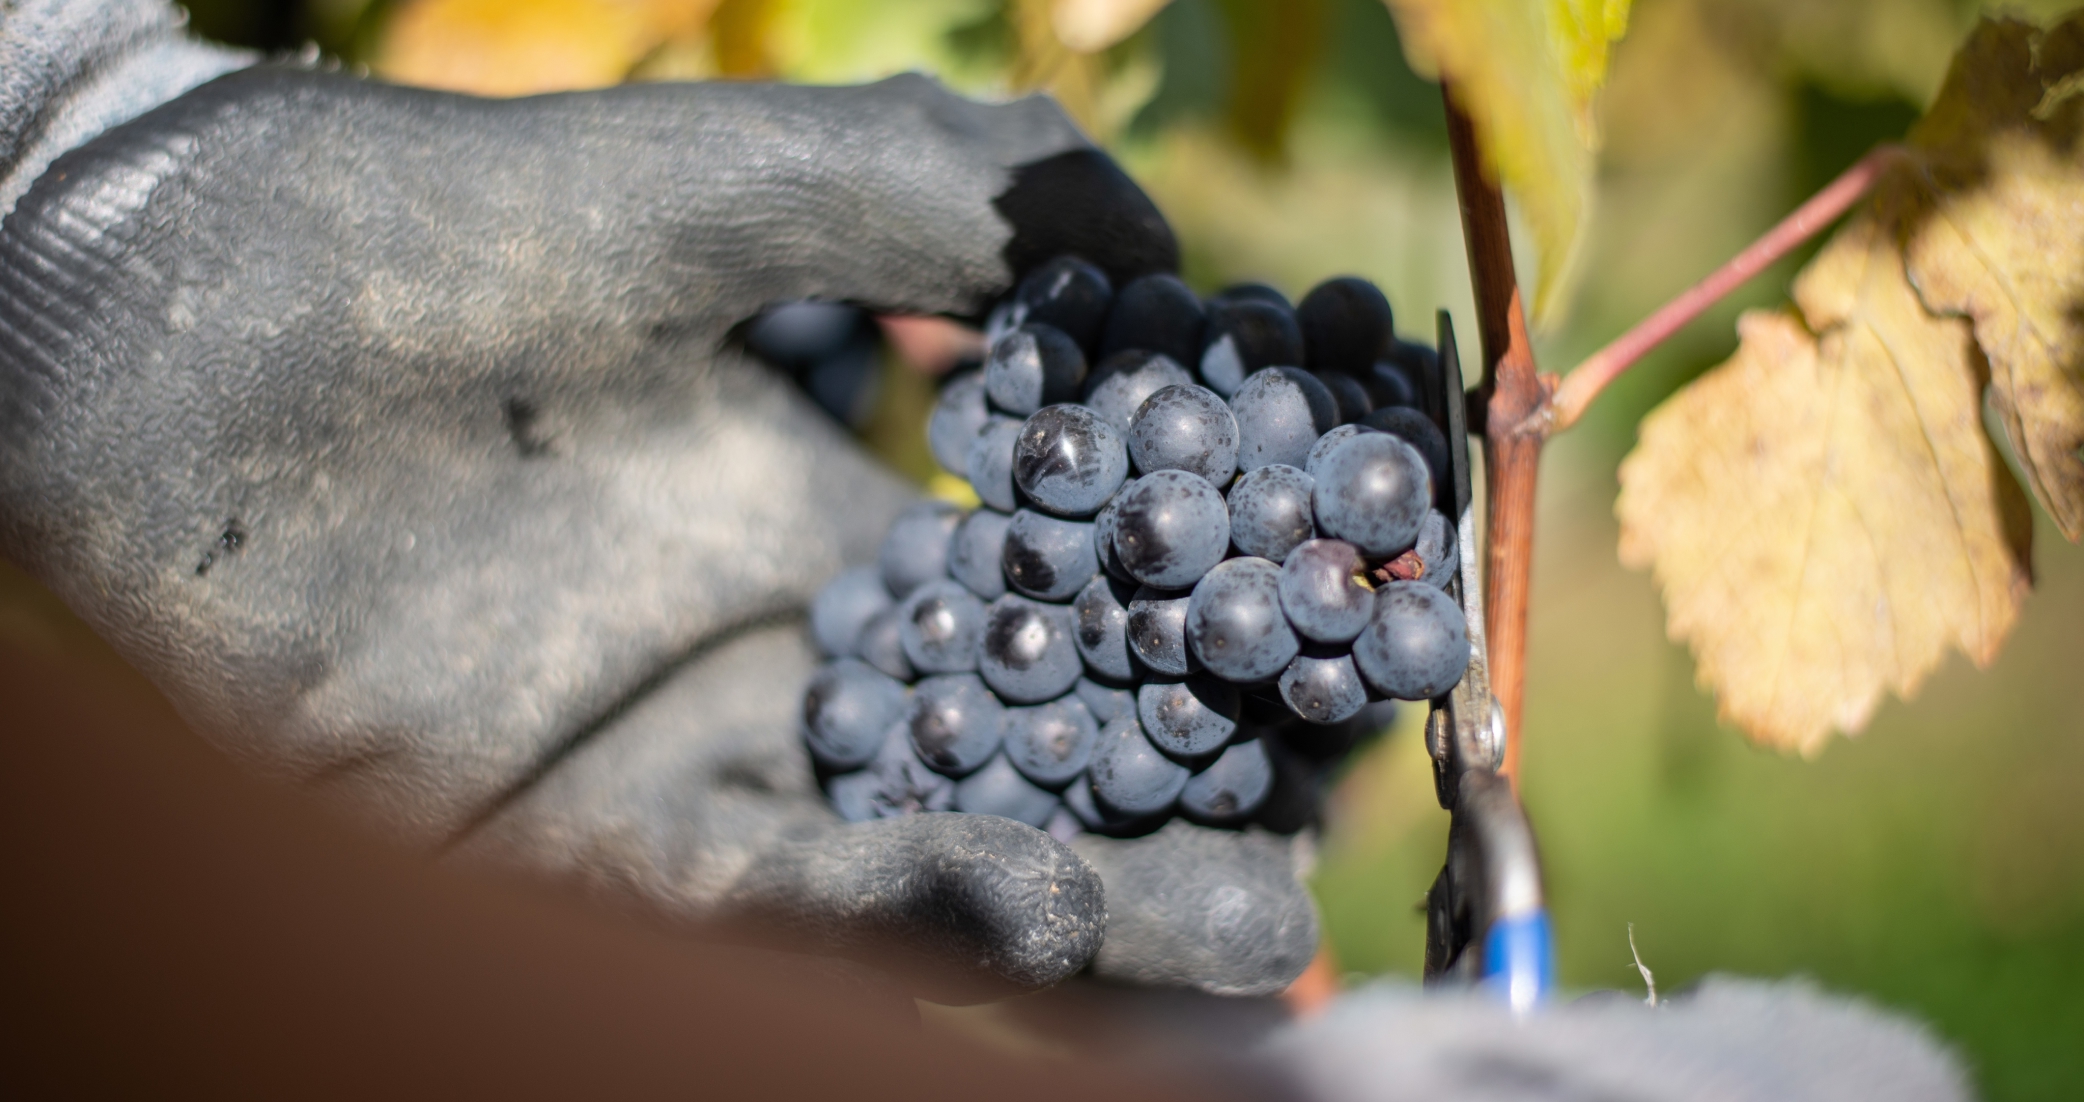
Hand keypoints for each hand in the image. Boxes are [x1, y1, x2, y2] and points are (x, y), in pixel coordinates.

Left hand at [0, 61, 1315, 998]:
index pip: (1063, 604)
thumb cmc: (411, 234)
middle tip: (1327, 863)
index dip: (1198, 634)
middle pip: (1016, 768)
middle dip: (1173, 819)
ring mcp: (675, 768)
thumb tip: (1141, 225)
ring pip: (912, 866)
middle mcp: (776, 665)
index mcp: (826, 519)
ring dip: (1075, 907)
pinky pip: (749, 909)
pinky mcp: (559, 855)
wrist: (142, 327)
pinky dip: (884, 913)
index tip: (1334, 653)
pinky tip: (1004, 908)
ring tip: (1250, 943)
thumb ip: (907, 192)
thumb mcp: (693, 194)